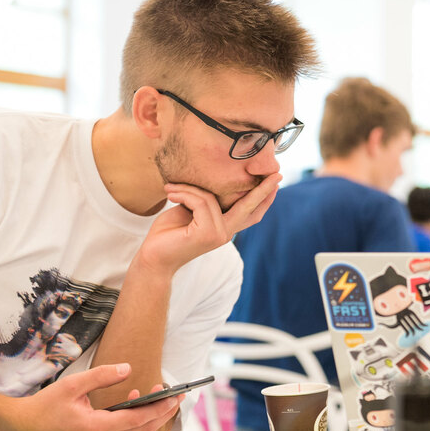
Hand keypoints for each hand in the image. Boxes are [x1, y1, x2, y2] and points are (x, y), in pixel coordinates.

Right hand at [17, 363, 182, 430]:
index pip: (135, 420)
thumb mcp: (73, 385)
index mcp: (95, 427)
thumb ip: (101, 375)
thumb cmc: (46, 407)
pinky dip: (138, 418)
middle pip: (143, 430)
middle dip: (164, 412)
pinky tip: (135, 399)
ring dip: (153, 415)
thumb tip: (128, 368)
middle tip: (179, 395)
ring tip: (163, 394)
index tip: (173, 396)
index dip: (158, 409)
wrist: (25, 426)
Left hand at [136, 175, 280, 274]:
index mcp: (225, 228)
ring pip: (210, 198)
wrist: (153, 256)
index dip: (264, 198)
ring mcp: (219, 235)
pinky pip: (200, 202)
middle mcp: (227, 233)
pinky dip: (183, 194)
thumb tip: (215, 181)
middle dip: (263, 189)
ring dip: (188, 189)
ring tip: (170, 189)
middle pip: (249, 207)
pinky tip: (170, 194)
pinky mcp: (208, 234)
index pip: (251, 213)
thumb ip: (206, 201)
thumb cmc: (169, 233)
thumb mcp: (191, 211)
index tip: (275, 182)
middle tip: (276, 174)